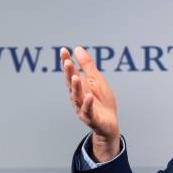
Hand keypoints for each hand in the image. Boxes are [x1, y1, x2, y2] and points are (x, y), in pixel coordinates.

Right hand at [61, 46, 119, 161]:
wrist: (109, 124)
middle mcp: (77, 97)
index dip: (66, 62)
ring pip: (77, 97)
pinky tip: (89, 96)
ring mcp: (82, 108)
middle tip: (67, 62)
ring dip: (76, 87)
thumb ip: (87, 66)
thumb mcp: (96, 81)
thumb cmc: (102, 101)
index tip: (63, 50)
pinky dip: (87, 104)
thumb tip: (77, 48)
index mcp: (79, 87)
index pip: (70, 73)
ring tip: (75, 77)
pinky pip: (88, 111)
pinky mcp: (91, 118)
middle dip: (68, 73)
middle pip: (71, 84)